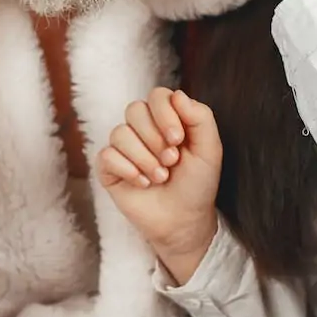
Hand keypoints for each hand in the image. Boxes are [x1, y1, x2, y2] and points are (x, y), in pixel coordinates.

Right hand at [96, 87, 223, 284]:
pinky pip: (106, 155)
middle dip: (155, 138)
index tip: (178, 140)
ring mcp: (124, 148)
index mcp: (167, 119)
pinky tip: (142, 184)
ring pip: (119, 133)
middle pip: (134, 110)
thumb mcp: (209, 150)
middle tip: (171, 161)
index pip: (157, 96)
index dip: (165, 114)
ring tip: (160, 177)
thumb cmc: (197, 184)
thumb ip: (200, 118)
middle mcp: (142, 129)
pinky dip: (128, 170)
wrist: (184, 221)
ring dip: (144, 158)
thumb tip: (176, 95)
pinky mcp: (109, 168)